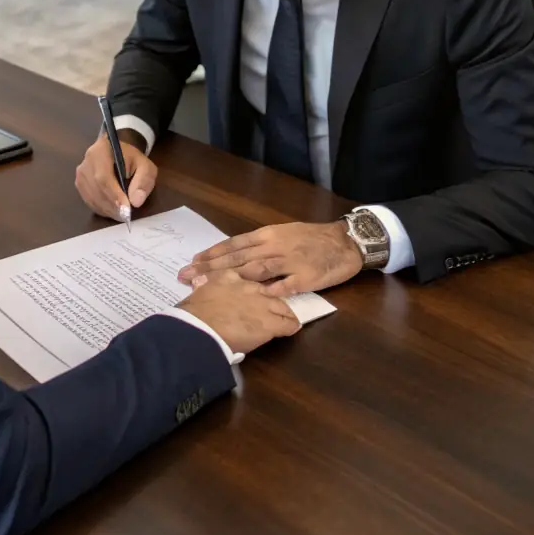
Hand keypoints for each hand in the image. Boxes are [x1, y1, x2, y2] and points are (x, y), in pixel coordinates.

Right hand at [75, 131, 156, 219]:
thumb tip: (136, 201)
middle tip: (125, 216)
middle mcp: (86, 161)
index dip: (114, 195)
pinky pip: (88, 200)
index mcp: (101, 150)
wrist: (121, 154)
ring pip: (91, 197)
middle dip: (111, 205)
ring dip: (107, 209)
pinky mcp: (80, 184)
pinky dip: (101, 209)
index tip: (126, 209)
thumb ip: (144, 181)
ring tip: (121, 215)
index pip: (104, 176)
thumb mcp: (145, 166)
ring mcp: (81, 173)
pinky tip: (113, 212)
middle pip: (96, 188)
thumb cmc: (133, 160)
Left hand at [178, 220, 362, 295]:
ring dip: (233, 279)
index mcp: (268, 235)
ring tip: (212, 287)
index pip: (234, 245)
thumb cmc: (311, 238)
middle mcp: (275, 246)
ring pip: (258, 269)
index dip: (213, 254)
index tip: (193, 262)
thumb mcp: (282, 236)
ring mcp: (291, 260)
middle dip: (212, 267)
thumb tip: (234, 259)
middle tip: (188, 276)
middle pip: (239, 258)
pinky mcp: (307, 275)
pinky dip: (272, 290)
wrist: (345, 242)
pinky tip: (256, 298)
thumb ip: (260, 247)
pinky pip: (287, 285)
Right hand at [178, 269, 300, 353]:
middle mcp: (251, 286)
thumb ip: (203, 283)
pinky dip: (291, 326)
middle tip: (284, 289)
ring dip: (286, 307)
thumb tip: (197, 279)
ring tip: (292, 309)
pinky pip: (288, 324)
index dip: (258, 274)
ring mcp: (263, 303)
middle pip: (272, 286)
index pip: (251, 271)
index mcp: (233, 275)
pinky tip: (294, 326)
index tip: (262, 280)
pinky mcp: (270, 324)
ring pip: (283, 303)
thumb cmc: (196, 311)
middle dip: (278, 287)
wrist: (201, 328)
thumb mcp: (198, 290)